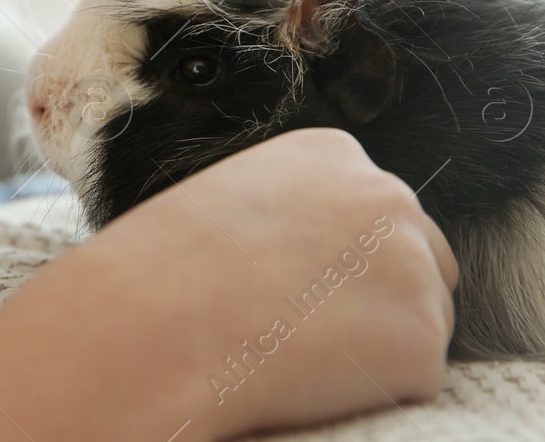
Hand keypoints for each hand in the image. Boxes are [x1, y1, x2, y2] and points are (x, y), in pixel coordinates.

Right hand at [0, 126, 457, 441]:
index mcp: (319, 151)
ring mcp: (407, 259)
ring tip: (274, 362)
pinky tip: (297, 389)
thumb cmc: (132, 280)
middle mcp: (380, 190)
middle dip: (360, 302)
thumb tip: (272, 246)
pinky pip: (413, 378)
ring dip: (364, 351)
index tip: (277, 298)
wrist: (128, 340)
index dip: (327, 266)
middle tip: (275, 339)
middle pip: (409, 260)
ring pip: (414, 322)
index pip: (368, 212)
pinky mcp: (416, 336)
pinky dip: (369, 394)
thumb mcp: (190, 212)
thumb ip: (252, 212)